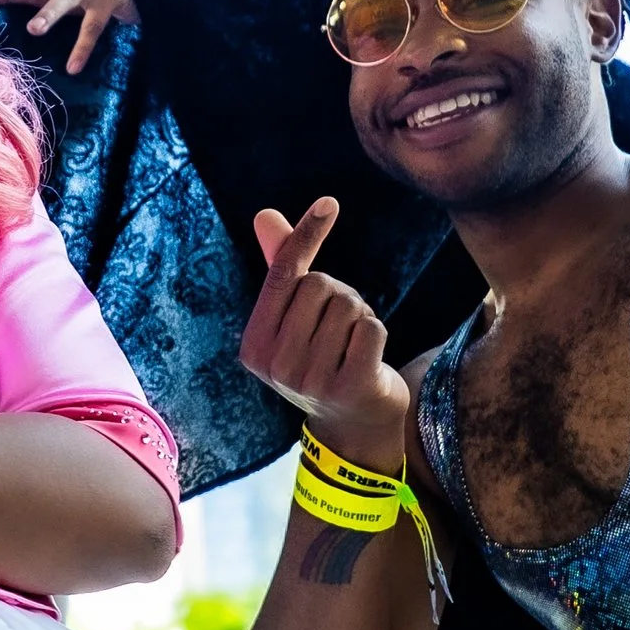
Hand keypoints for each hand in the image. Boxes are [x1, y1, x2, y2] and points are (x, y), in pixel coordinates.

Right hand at [238, 200, 407, 472]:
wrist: (353, 425)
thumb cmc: (322, 359)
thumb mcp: (295, 319)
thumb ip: (281, 268)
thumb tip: (265, 214)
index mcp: (254, 347)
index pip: (283, 277)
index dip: (306, 238)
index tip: (329, 204)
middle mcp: (276, 366)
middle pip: (319, 286)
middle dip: (338, 294)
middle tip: (337, 328)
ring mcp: (310, 380)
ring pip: (348, 305)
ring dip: (359, 316)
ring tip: (351, 344)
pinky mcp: (348, 387)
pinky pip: (370, 327)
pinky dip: (375, 331)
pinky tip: (367, 356)